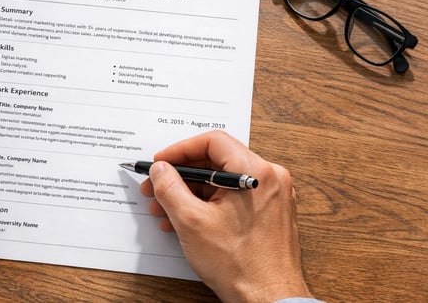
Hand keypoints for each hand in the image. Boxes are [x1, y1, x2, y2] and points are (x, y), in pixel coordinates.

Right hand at [140, 130, 311, 301]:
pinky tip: (185, 220)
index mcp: (256, 172)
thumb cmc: (242, 266)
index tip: (161, 163)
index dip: (180, 149)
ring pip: (223, 182)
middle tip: (156, 186)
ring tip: (164, 209)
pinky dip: (208, 205)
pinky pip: (234, 198)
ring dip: (191, 192)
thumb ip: (170, 189)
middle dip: (181, 175)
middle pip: (217, 160)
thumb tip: (160, 170)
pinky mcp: (269, 214)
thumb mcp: (191, 222)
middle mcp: (269, 179)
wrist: (270, 300)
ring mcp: (271, 197)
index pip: (213, 141)